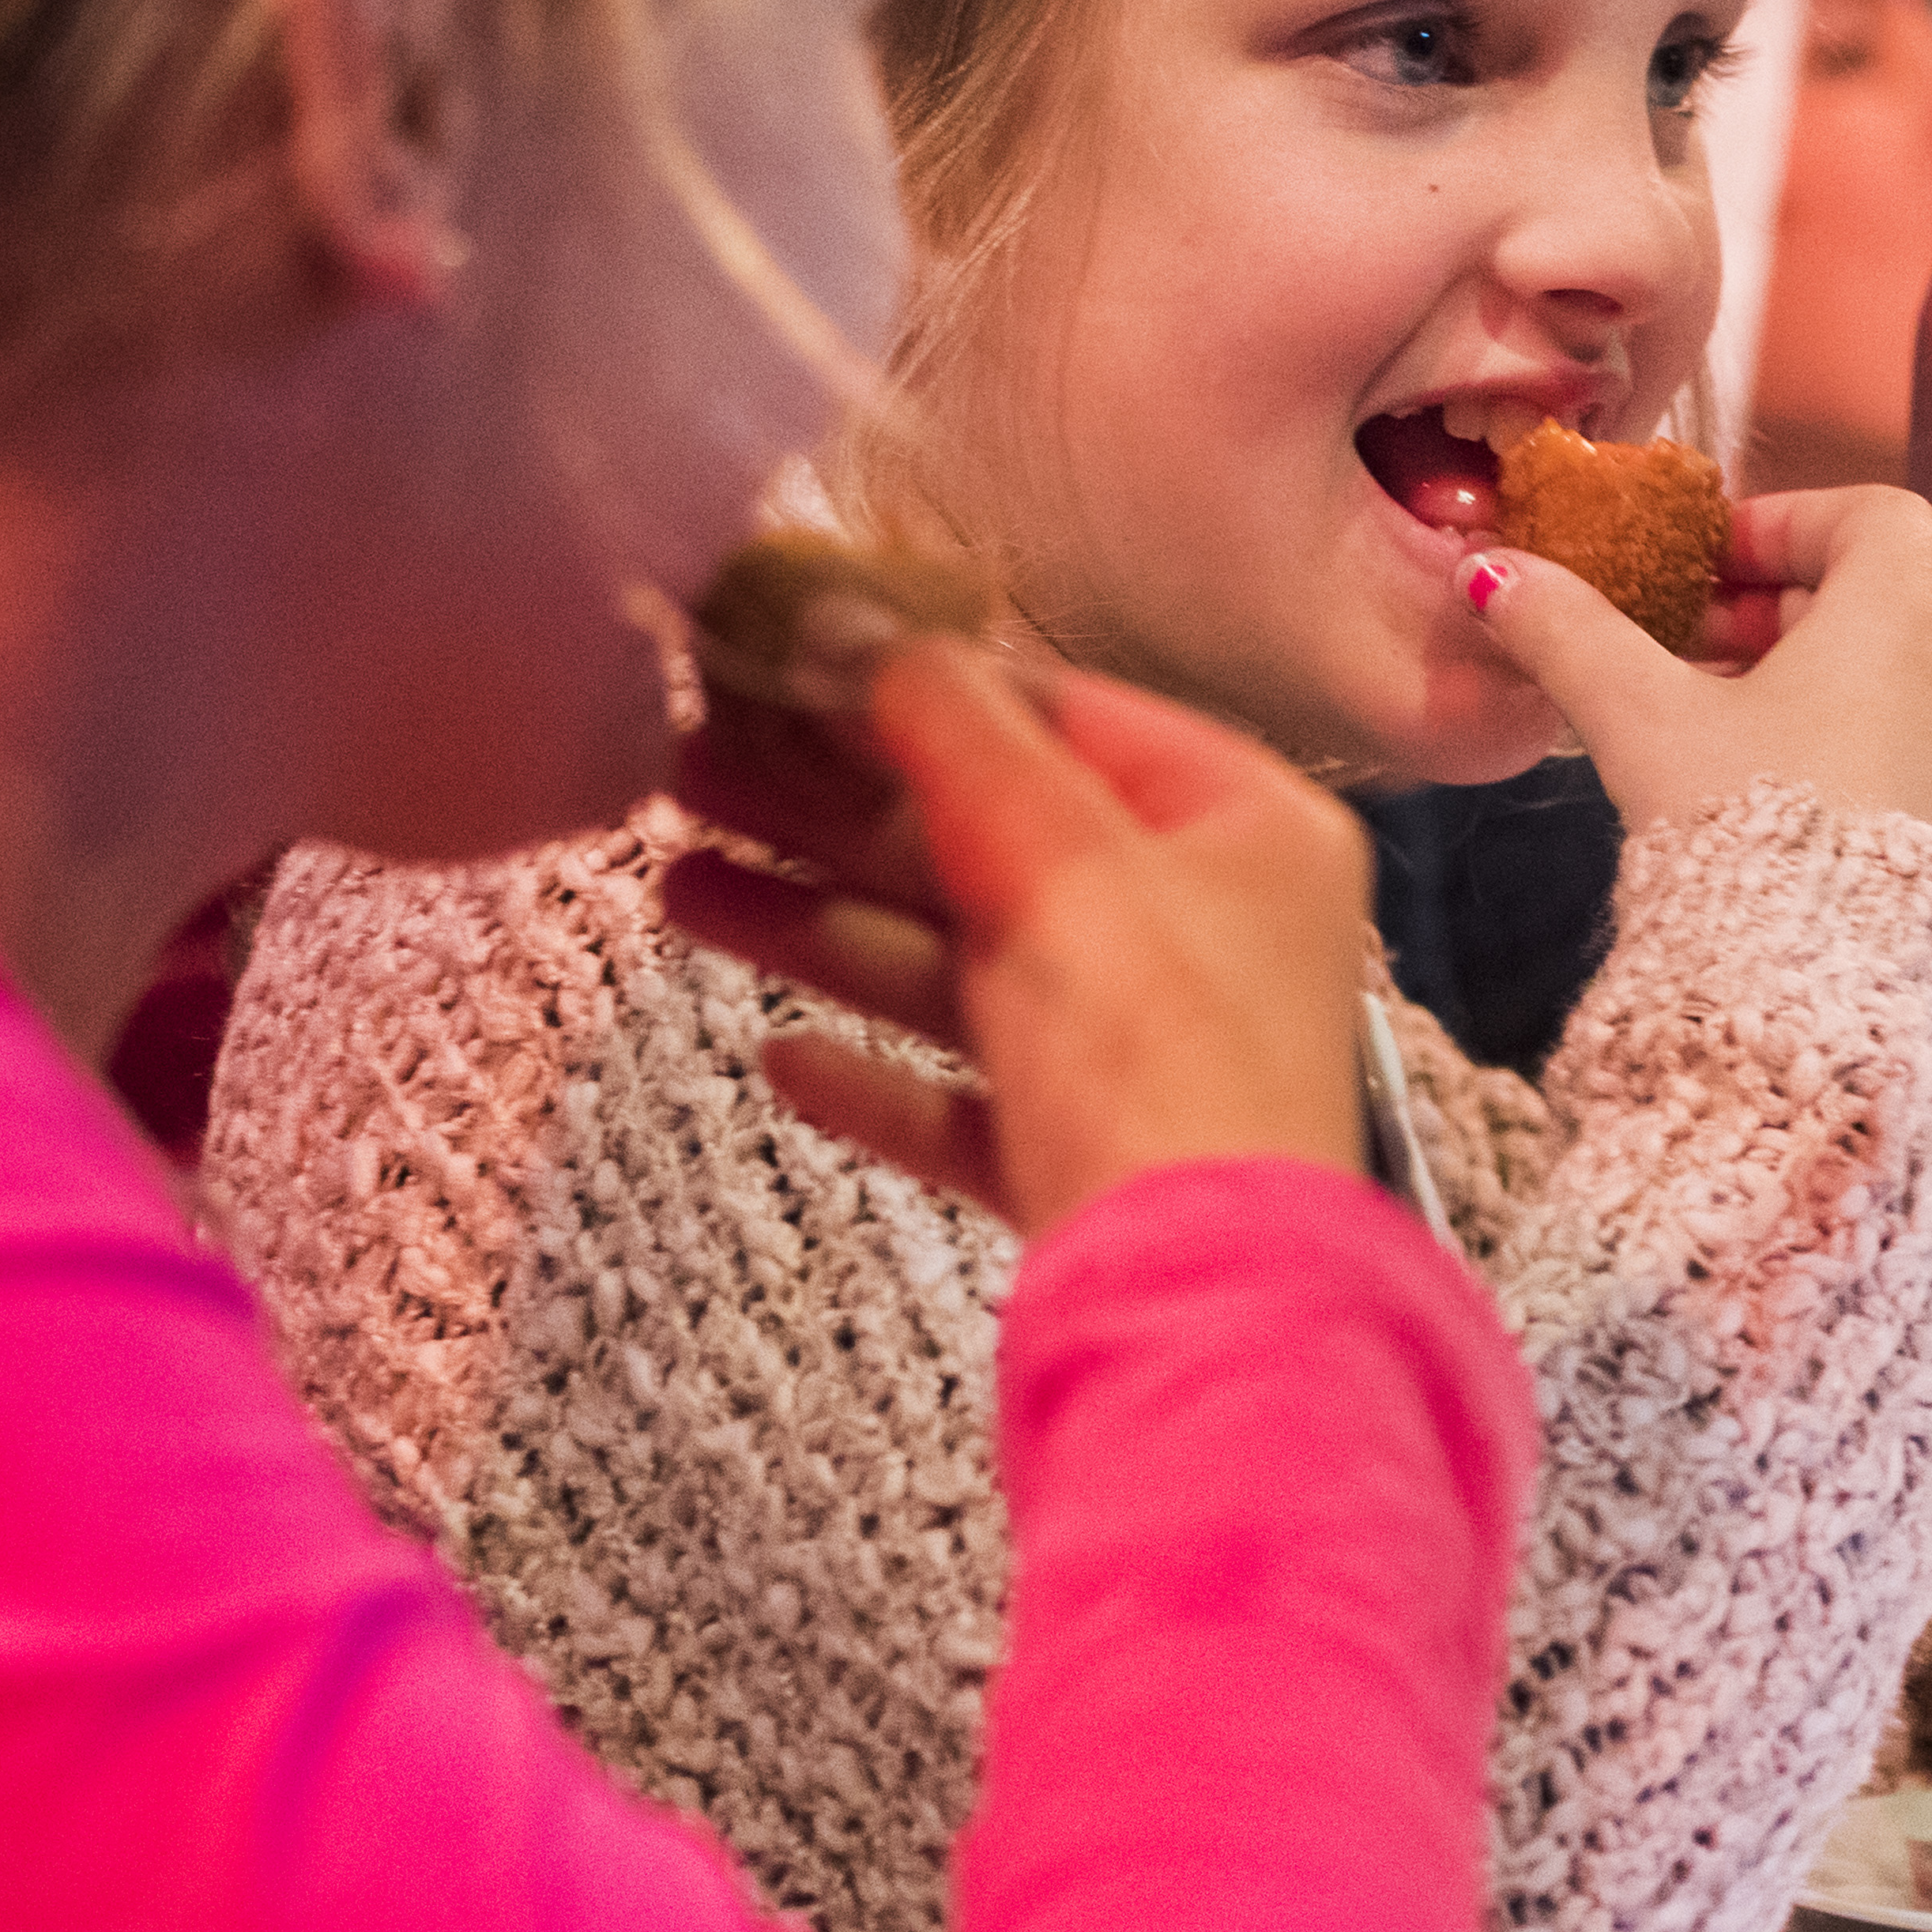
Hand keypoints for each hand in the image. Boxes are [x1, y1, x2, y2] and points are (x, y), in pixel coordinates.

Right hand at [660, 638, 1369, 1235]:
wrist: (1197, 1307)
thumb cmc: (1167, 1065)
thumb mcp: (1059, 859)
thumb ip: (951, 732)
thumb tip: (858, 624)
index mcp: (1247, 831)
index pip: (1069, 719)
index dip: (919, 688)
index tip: (787, 666)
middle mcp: (1208, 934)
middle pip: (992, 844)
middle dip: (832, 811)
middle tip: (694, 768)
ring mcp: (1148, 1056)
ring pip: (958, 967)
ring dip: (820, 925)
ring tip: (684, 886)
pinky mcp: (1089, 1162)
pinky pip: (964, 1099)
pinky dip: (877, 1075)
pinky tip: (782, 1058)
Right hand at [1465, 481, 1931, 884]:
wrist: (1845, 1003)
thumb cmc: (1753, 837)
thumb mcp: (1644, 723)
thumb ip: (1571, 636)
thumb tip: (1495, 573)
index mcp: (1905, 616)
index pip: (1870, 516)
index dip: (1783, 524)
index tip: (1706, 567)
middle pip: (1883, 601)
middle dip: (1780, 616)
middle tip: (1690, 655)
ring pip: (1909, 687)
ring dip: (1823, 691)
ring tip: (1727, 744)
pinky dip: (1869, 759)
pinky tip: (1791, 819)